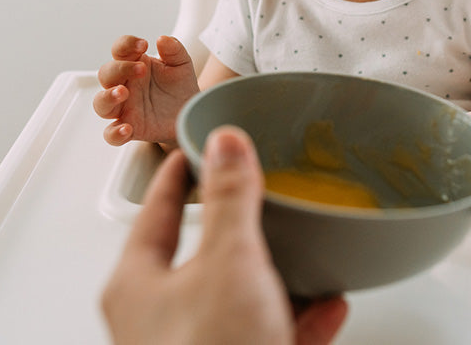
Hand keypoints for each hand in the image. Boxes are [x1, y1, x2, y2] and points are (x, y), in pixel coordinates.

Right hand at [94, 35, 199, 145]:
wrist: (191, 113)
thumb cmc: (180, 86)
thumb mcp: (181, 64)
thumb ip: (174, 50)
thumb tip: (162, 39)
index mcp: (134, 64)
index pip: (120, 50)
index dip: (126, 44)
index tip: (143, 45)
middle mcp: (124, 84)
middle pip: (105, 74)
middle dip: (119, 69)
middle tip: (141, 69)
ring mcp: (124, 107)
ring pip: (101, 103)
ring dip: (108, 97)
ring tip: (123, 93)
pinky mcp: (130, 128)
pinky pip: (111, 133)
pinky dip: (114, 133)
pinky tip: (126, 128)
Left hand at [102, 126, 347, 344]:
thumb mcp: (228, 262)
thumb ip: (229, 199)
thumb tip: (224, 144)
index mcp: (140, 286)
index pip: (157, 211)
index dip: (178, 174)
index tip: (194, 148)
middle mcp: (163, 322)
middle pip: (201, 256)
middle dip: (239, 227)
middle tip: (257, 195)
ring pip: (240, 299)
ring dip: (278, 275)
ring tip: (305, 252)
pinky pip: (271, 336)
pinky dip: (301, 320)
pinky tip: (329, 308)